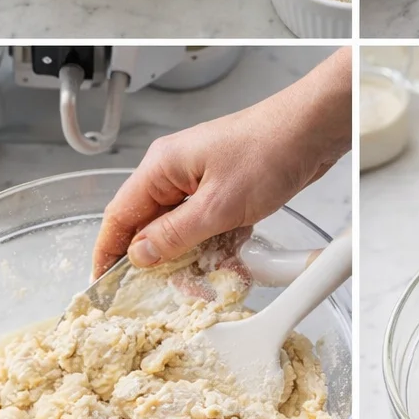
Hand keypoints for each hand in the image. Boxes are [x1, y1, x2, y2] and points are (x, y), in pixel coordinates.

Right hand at [92, 48, 349, 273]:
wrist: (314, 130)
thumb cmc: (269, 150)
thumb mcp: (218, 206)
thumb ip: (175, 235)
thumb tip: (140, 255)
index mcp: (162, 167)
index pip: (119, 215)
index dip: (108, 252)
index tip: (104, 284)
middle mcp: (176, 172)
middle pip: (151, 225)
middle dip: (162, 259)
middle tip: (173, 287)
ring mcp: (202, 180)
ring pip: (184, 229)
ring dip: (195, 253)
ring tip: (211, 273)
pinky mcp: (226, 188)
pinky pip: (210, 224)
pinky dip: (219, 243)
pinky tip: (235, 255)